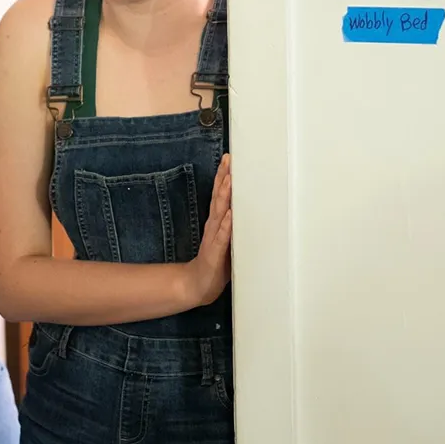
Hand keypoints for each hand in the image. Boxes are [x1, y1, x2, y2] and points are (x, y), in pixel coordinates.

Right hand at [183, 154, 232, 307]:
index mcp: (217, 222)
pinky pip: (221, 237)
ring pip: (220, 213)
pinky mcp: (215, 253)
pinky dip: (226, 225)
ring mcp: (214, 238)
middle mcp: (214, 226)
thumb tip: (246, 207)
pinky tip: (230, 215)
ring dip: (224, 196)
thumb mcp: (227, 239)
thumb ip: (233, 223)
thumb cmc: (216, 261)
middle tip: (228, 161)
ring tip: (229, 180)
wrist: (199, 284)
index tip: (229, 159)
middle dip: (223, 178)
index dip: (224, 176)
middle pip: (219, 198)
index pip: (220, 195)